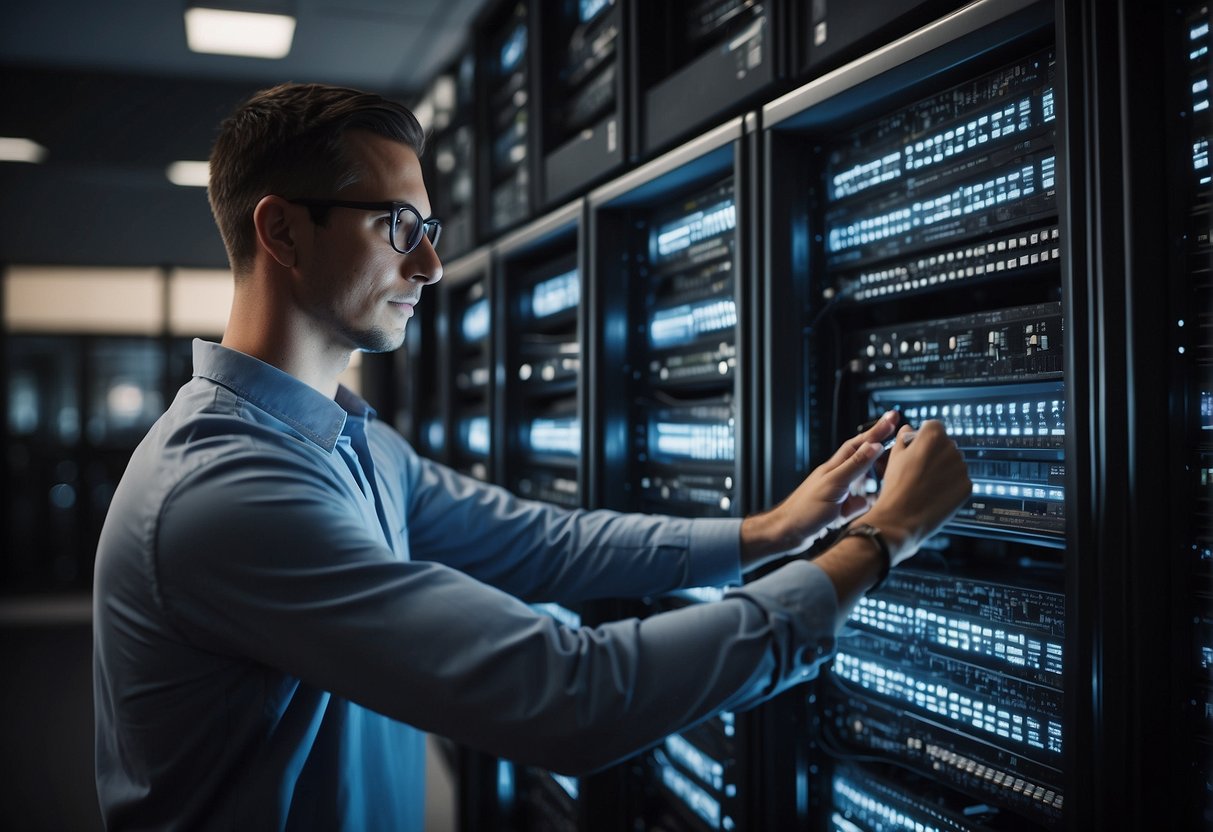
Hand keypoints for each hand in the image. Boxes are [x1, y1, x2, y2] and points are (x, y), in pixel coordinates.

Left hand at [740, 410, 900, 567]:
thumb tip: (874, 445)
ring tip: (888, 466)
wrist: (788, 532)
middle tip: (895, 434)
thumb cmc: (805, 510)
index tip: (893, 417)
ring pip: (861, 481)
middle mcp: (837, 477)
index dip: (877, 430)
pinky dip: (864, 504)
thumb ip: (855, 466)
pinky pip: (857, 503)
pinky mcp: (837, 509)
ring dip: (873, 476)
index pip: (860, 443)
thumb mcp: (834, 485)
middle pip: (861, 457)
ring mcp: (837, 493)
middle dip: (878, 447)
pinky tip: (869, 504)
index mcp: (835, 467)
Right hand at [861, 420, 971, 564]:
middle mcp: (951, 448)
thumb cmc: (895, 487)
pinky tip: (935, 494)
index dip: (924, 437)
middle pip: (946, 444)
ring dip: (944, 470)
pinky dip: (951, 486)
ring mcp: (962, 468)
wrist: (901, 518)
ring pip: (954, 463)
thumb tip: (909, 430)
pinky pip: (960, 481)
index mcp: (932, 436)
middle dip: (935, 453)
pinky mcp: (967, 486)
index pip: (934, 426)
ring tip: (926, 485)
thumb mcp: (894, 457)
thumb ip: (904, 438)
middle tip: (919, 470)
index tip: (917, 448)